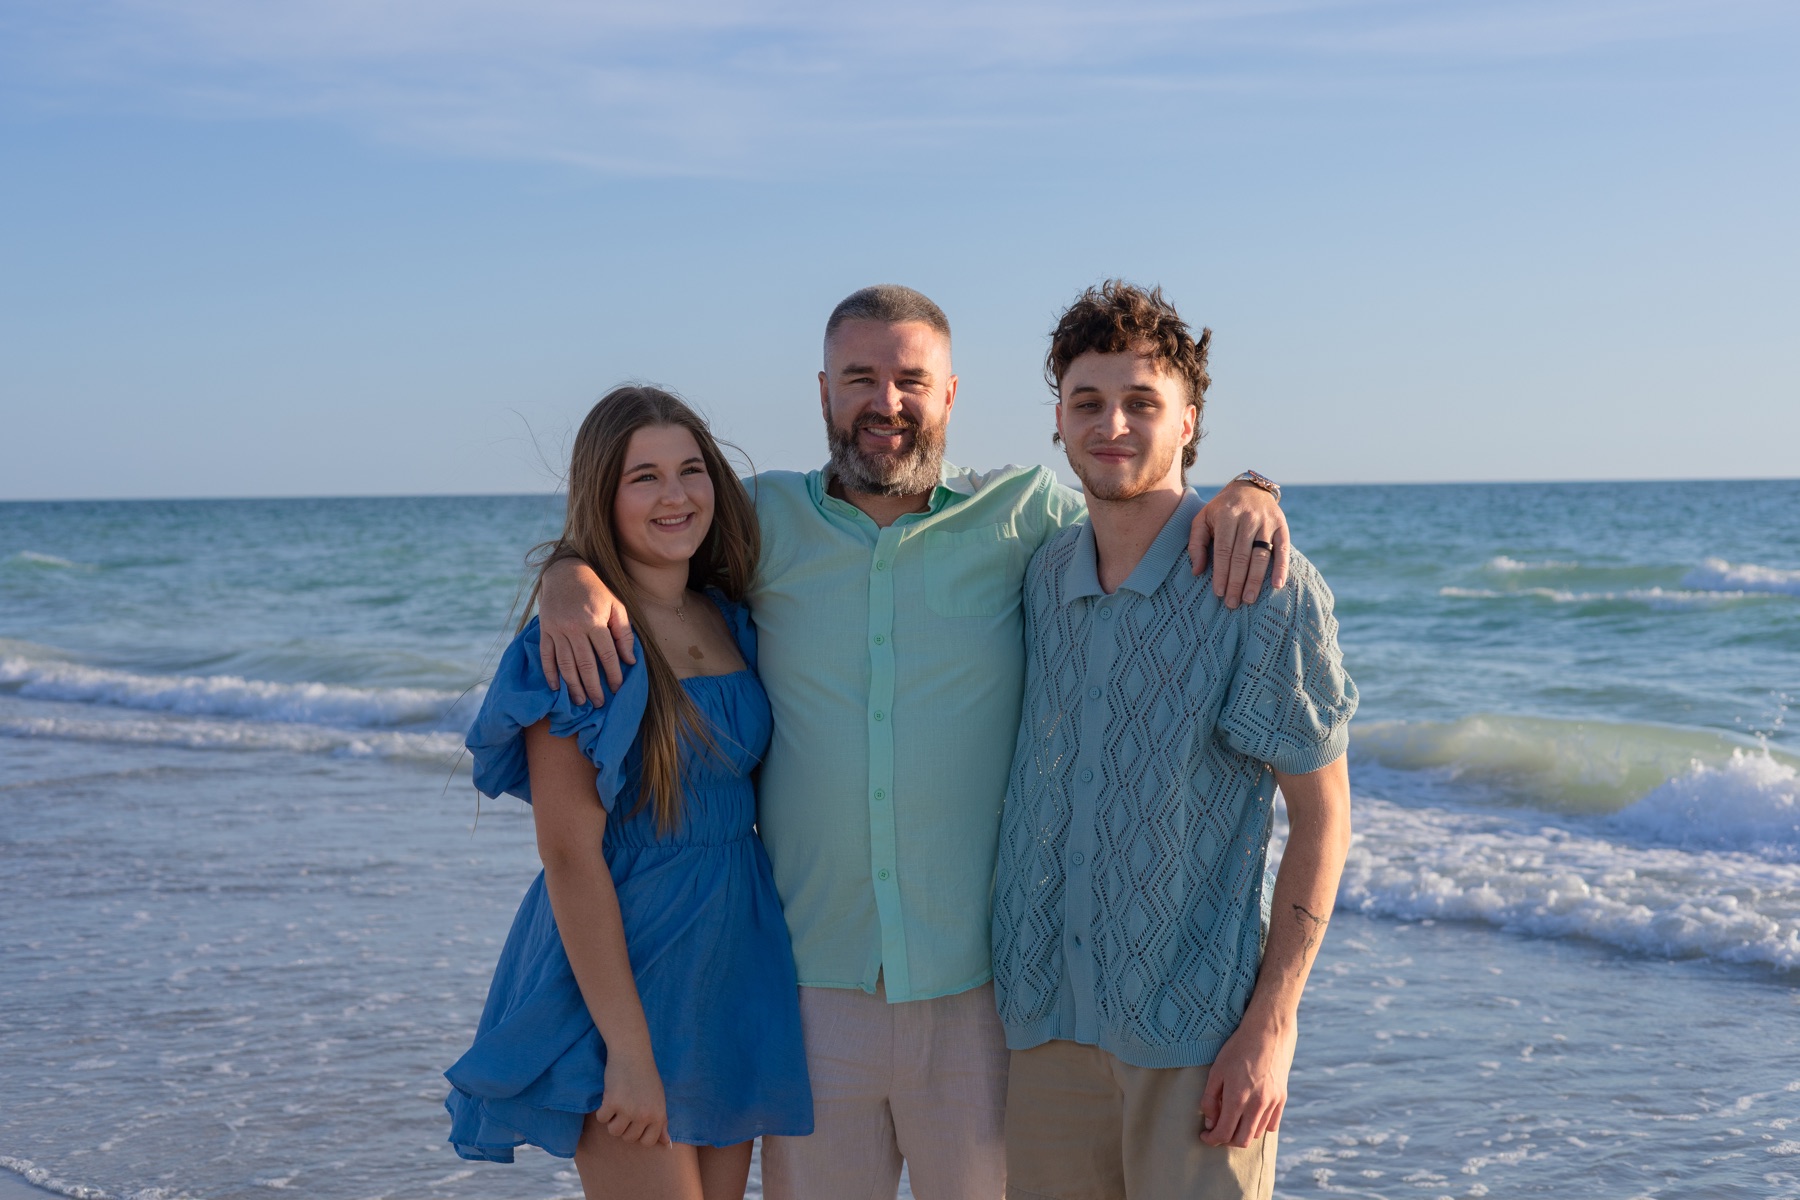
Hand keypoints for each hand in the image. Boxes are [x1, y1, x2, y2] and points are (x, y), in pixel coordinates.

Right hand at [538, 558, 635, 705]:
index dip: (613, 674)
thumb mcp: (616, 605)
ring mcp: (557, 630)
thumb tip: (629, 660)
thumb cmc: (596, 591)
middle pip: (585, 665)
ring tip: (580, 701)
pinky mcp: (545, 630)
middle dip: (593, 687)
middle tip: (598, 703)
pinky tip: (557, 687)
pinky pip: (546, 656)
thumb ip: (623, 633)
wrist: (565, 572)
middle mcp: (574, 628)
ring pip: (565, 664)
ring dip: (573, 686)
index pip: (606, 655)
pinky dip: (550, 673)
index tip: (617, 688)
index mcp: (594, 621)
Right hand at [595, 1048, 670, 1146]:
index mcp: (659, 1115)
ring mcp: (628, 1110)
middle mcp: (644, 1115)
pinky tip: (609, 1096)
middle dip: (624, 1126)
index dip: (639, 1134)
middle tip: (626, 1107)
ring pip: (614, 1131)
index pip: (647, 1142)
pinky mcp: (612, 1102)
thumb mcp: (659, 1100)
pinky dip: (602, 1110)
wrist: (633, 1054)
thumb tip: (667, 1145)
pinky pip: (602, 1118)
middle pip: (628, 1138)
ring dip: (612, 1120)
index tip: (636, 1121)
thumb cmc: (647, 1077)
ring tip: (618, 1103)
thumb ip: (661, 1123)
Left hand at [1188, 480, 1289, 608]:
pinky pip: (1283, 549)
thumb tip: (1197, 571)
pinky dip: (1281, 568)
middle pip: (1242, 556)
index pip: (1224, 550)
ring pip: (1261, 555)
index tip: (1219, 592)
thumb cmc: (1221, 509)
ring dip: (1255, 580)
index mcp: (1226, 516)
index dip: (1221, 573)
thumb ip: (1196, 544)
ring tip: (1249, 599)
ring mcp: (1267, 522)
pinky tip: (1277, 585)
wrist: (1249, 487)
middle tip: (1232, 603)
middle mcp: (1248, 518)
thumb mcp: (1202, 519)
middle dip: (1237, 582)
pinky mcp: (1282, 526)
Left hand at [1199, 1013, 1294, 1147]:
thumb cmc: (1237, 1049)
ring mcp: (1272, 1103)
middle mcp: (1256, 1105)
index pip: (1224, 1133)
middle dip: (1226, 1140)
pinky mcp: (1282, 1099)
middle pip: (1241, 1140)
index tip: (1205, 1135)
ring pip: (1256, 1134)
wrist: (1267, 1033)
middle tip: (1217, 1131)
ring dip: (1242, 1133)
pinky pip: (1271, 1125)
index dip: (1211, 1139)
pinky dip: (1258, 1126)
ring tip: (1232, 1121)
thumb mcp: (1216, 1071)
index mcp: (1237, 1098)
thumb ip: (1210, 1099)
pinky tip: (1249, 1115)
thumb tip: (1210, 1122)